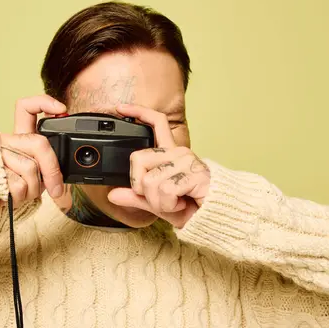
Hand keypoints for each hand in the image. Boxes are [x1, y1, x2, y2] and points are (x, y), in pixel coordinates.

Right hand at [0, 95, 65, 204]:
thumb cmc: (15, 189)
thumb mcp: (37, 175)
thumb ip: (48, 165)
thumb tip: (68, 170)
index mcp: (20, 137)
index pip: (26, 108)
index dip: (44, 102)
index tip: (61, 109)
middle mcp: (7, 140)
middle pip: (38, 143)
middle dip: (52, 170)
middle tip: (57, 189)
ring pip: (30, 168)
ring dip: (34, 190)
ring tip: (25, 193)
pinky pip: (18, 185)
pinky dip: (22, 197)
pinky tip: (14, 197)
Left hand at [107, 104, 210, 227]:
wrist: (216, 219)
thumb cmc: (191, 209)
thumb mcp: (157, 204)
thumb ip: (136, 198)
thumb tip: (113, 194)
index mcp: (170, 154)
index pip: (156, 123)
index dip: (138, 113)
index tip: (121, 108)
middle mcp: (178, 152)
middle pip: (138, 159)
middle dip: (141, 187)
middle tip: (160, 198)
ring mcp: (187, 161)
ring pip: (149, 181)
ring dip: (158, 202)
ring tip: (175, 203)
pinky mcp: (195, 173)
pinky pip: (164, 190)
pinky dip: (169, 205)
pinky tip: (182, 204)